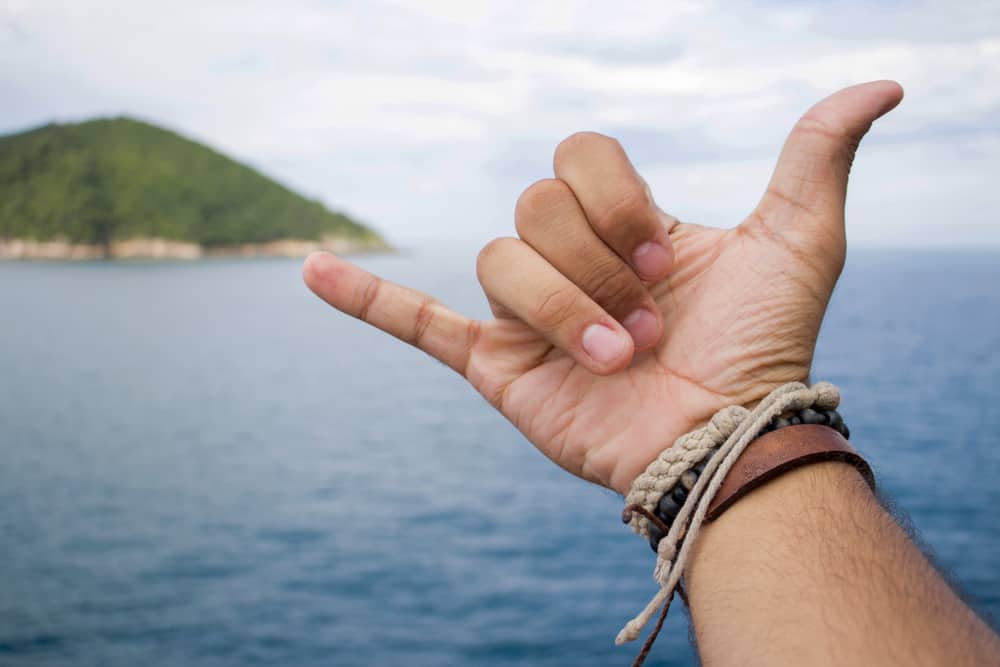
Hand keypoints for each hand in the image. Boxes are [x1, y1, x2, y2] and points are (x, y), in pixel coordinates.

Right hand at [303, 81, 902, 494]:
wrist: (726, 440)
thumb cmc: (765, 347)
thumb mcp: (799, 241)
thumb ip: (819, 155)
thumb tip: (880, 84)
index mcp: (620, 226)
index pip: (578, 160)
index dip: (614, 200)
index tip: (667, 256)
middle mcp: (567, 261)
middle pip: (534, 212)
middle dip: (596, 266)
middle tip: (647, 322)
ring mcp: (524, 312)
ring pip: (500, 261)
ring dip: (562, 310)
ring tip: (617, 358)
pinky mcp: (493, 363)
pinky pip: (417, 322)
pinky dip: (364, 299)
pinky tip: (309, 271)